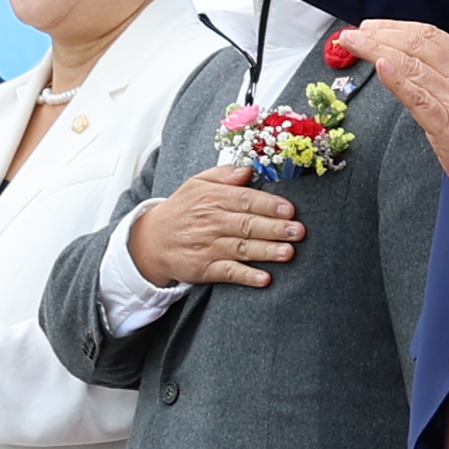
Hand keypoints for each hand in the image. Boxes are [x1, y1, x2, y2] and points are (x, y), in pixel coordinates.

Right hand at [127, 170, 305, 289]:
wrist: (151, 240)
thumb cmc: (182, 210)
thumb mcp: (197, 184)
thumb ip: (224, 174)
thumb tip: (248, 170)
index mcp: (213, 199)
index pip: (245, 200)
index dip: (268, 205)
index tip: (289, 209)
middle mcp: (211, 222)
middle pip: (247, 225)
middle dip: (275, 228)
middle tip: (298, 231)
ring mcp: (208, 247)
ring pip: (242, 249)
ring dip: (266, 251)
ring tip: (288, 252)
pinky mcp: (204, 269)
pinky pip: (228, 273)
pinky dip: (246, 276)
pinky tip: (264, 278)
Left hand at [339, 20, 448, 212]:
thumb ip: (445, 77)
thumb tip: (410, 67)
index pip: (428, 35)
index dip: (396, 27)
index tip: (372, 27)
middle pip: (415, 43)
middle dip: (379, 34)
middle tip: (353, 35)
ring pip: (411, 64)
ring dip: (377, 50)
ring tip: (354, 44)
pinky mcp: (447, 124)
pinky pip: (418, 96)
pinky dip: (397, 79)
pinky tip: (380, 66)